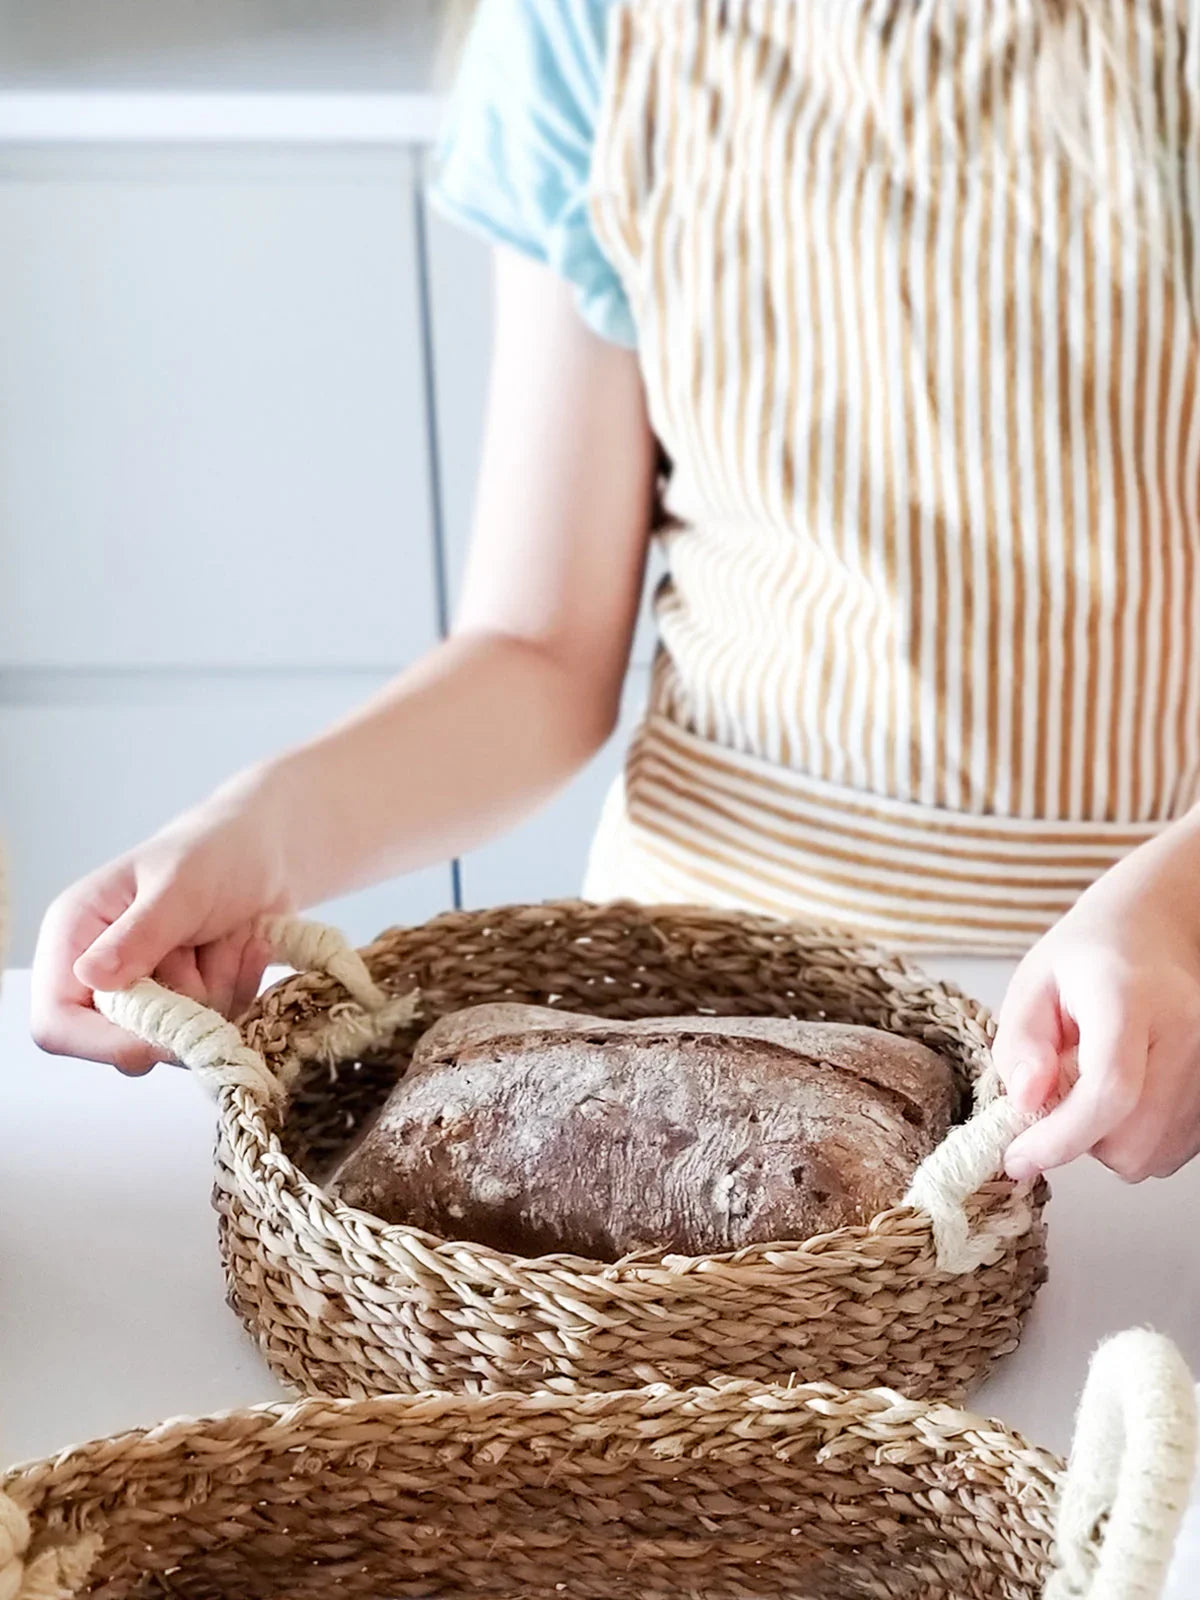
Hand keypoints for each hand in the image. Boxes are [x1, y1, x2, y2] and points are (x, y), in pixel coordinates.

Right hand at [31, 769, 290, 1073]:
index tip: (160, 1038)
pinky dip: (238, 987)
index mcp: (75, 937)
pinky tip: (244, 944)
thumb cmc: (212, 852)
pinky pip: (215, 1027)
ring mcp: (148, 991)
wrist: (265, 848)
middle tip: (206, 947)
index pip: (57, 1022)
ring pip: (177, 1036)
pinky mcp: (189, 1002)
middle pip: (123, 1041)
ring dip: (217, 987)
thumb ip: (140, 935)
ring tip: (226, 934)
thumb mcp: (178, 888)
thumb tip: (90, 978)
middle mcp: (103, 973)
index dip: (102, 1044)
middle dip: (179, 1006)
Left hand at [993, 814, 1199, 1182]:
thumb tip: (1026, 1102)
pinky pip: (1170, 1153)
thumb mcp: (1032, 984)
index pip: (1109, 1088)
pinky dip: (1136, 1139)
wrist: (1156, 934)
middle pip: (1133, 1138)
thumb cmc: (1087, 959)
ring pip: (1152, 1155)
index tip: (1017, 1157)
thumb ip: (1021, 1044)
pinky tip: (1123, 1095)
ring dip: (1107, 1142)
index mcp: (1130, 998)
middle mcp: (1184, 1035)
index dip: (1060, 1137)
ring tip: (1092, 1085)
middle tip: (1055, 1099)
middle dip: (1078, 1140)